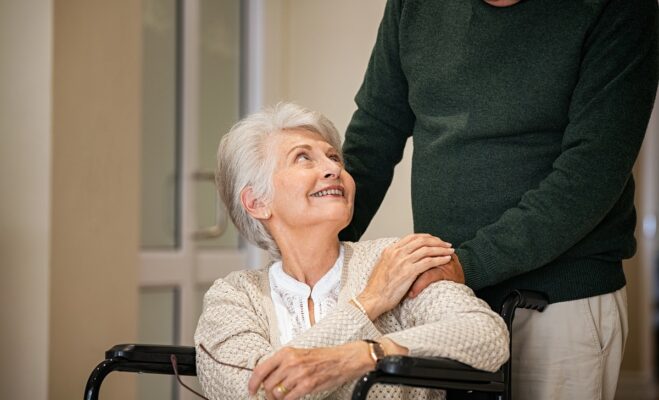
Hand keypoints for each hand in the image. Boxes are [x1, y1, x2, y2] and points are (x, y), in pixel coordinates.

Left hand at [248, 343, 371, 399]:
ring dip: (277, 398)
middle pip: (267, 384)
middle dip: (267, 393)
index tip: (251, 390)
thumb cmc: (321, 357)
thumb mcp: (298, 354)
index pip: (261, 369)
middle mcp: (290, 362)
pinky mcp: (307, 385)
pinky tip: (291, 397)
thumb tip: (265, 377)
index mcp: (286, 353)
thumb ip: (281, 363)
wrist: (341, 359)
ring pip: (276, 393)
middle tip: (271, 396)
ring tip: (283, 396)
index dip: (252, 383)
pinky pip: (288, 398)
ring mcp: (298, 374)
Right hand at [358, 234, 453, 318]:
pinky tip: (446, 260)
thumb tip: (402, 257)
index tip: (436, 240)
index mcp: (390, 249)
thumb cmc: (378, 287)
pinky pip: (429, 262)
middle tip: (447, 244)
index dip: (427, 237)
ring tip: (450, 251)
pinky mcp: (408, 271)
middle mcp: (396, 252)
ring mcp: (402, 261)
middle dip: (437, 241)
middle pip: (422, 240)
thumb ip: (393, 259)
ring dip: (441, 249)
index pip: (412, 237)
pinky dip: (439, 259)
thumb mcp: (383, 267)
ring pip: (427, 250)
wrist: (373, 298)